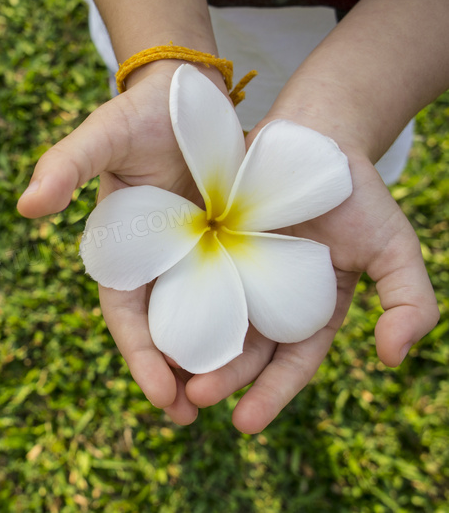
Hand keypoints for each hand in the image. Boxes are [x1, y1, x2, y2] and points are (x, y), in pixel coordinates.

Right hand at [18, 61, 215, 423]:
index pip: (127, 315)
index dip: (140, 356)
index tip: (161, 396)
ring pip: (206, 321)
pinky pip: (243, 292)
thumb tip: (26, 207)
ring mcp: (200, 259)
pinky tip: (265, 355)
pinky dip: (248, 326)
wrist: (187, 95)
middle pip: (166, 331)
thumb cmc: (138, 116)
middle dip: (175, 377)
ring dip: (214, 364)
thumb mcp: (101, 136)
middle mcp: (161, 265)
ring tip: (232, 408)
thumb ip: (65, 166)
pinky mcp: (236, 247)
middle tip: (192, 419)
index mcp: (123, 253)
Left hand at [184, 130, 438, 432]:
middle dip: (221, 378)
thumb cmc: (357, 194)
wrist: (313, 136)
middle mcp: (267, 300)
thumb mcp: (394, 246)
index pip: (290, 364)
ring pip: (207, 322)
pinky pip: (182, 282)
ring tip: (169, 375)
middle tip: (196, 397)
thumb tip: (394, 358)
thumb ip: (408, 302)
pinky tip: (150, 327)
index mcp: (310, 311)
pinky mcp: (202, 246)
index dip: (270, 394)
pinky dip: (170, 306)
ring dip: (189, 352)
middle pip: (242, 350)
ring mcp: (232, 273)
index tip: (244, 424)